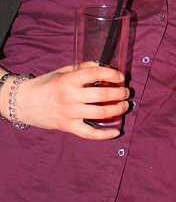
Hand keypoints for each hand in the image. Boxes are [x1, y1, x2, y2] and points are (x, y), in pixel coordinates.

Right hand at [5, 63, 128, 139]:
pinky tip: (116, 132)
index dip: (111, 74)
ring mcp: (69, 113)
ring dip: (117, 110)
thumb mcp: (62, 71)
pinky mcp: (67, 127)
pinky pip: (89, 133)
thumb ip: (82, 68)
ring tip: (124, 106)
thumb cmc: (45, 84)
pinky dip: (104, 135)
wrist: (23, 102)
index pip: (95, 74)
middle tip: (126, 92)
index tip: (120, 76)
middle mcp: (69, 96)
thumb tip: (103, 66)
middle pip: (102, 95)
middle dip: (119, 93)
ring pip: (99, 113)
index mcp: (68, 80)